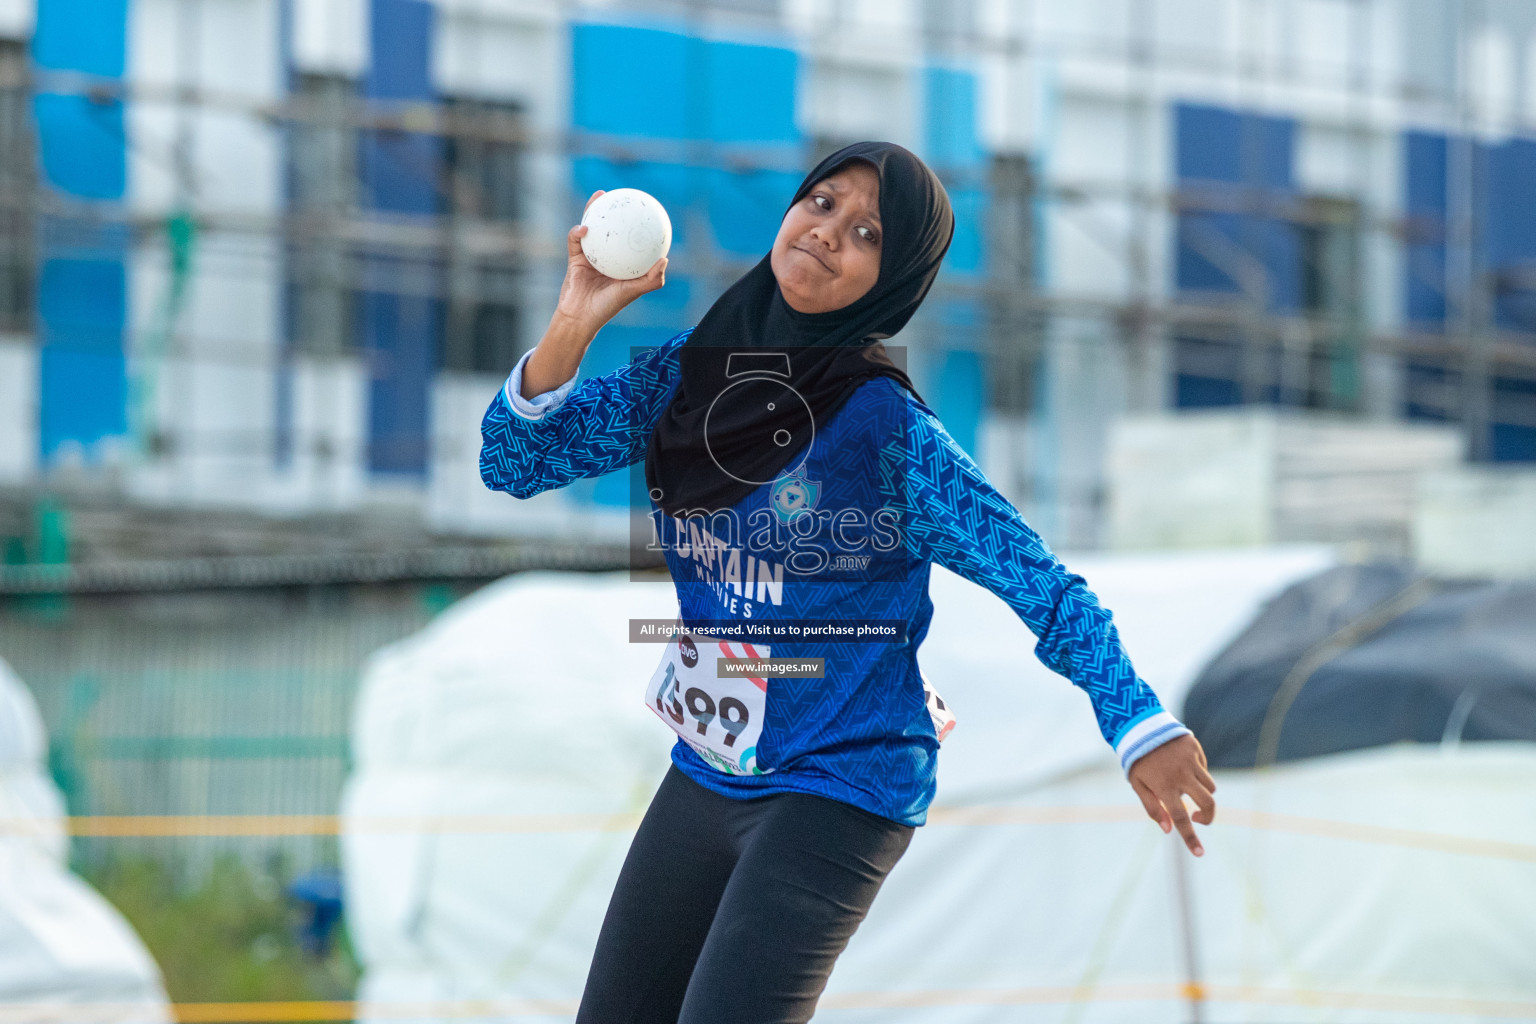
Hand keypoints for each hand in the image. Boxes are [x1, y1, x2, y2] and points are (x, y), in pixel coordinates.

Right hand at [553, 190, 667, 331]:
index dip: (639, 224)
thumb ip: (651, 280)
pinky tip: (584, 227)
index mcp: (624, 264)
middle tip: (622, 194)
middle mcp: (609, 257)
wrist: (579, 317)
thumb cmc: (608, 307)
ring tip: (600, 195)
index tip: (646, 209)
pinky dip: (578, 232)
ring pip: (593, 228)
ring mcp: (591, 255)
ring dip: (595, 209)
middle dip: (617, 209)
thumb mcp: (633, 292)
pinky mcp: (575, 257)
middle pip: (613, 228)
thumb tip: (665, 259)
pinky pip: (576, 240)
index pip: (633, 240)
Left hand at [1127, 733, 1215, 856]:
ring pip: (1210, 787)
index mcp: (1164, 787)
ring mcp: (1191, 761)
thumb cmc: (1138, 760)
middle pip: (1208, 803)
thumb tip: (1169, 830)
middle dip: (1209, 816)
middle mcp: (1181, 775)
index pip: (1180, 819)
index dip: (1191, 839)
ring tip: (1183, 786)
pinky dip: (1198, 774)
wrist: (1139, 726)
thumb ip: (1153, 808)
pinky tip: (1182, 766)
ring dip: (1202, 793)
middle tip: (1199, 819)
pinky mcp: (1195, 749)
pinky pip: (1204, 769)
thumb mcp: (1138, 784)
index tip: (1200, 853)